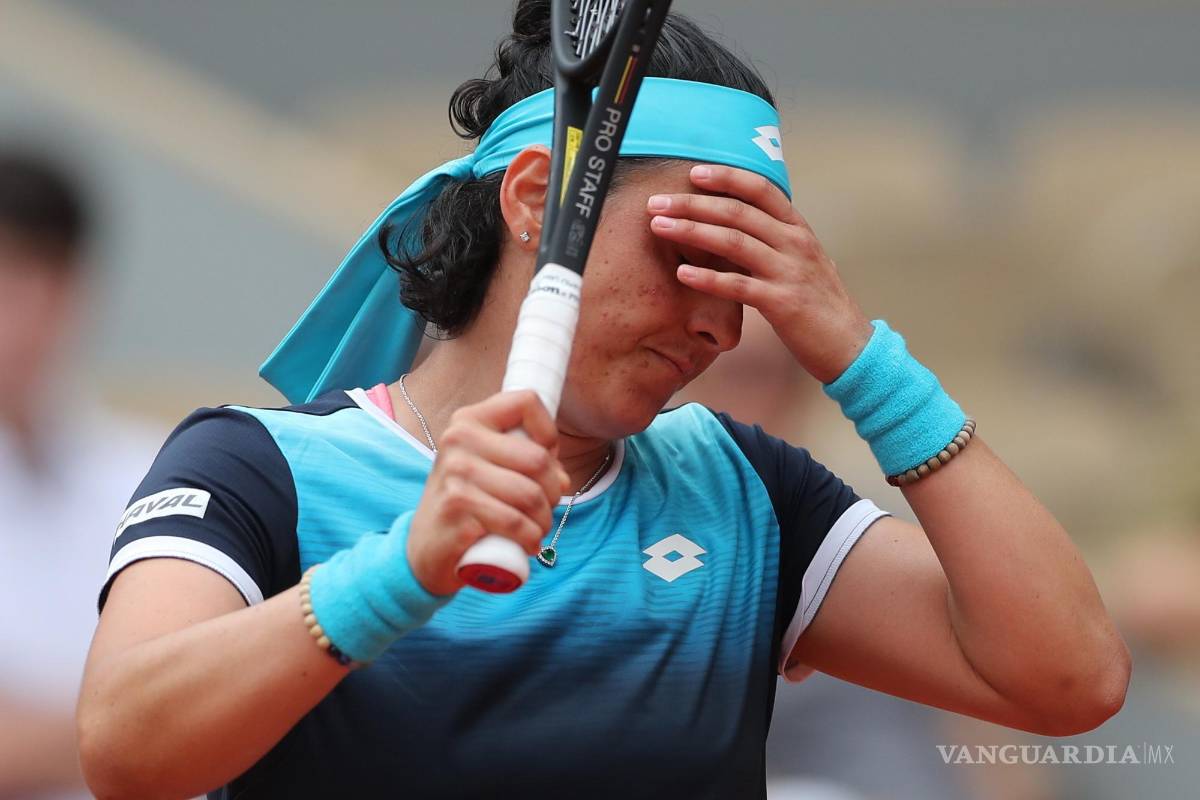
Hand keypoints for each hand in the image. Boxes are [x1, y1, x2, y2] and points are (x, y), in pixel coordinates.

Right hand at [407, 390, 569, 595]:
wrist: (425, 547)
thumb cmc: (466, 503)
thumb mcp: (487, 467)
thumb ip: (522, 458)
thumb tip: (561, 477)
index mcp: (469, 420)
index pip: (525, 401)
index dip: (549, 433)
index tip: (546, 460)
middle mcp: (459, 439)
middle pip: (537, 458)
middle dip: (554, 491)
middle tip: (545, 508)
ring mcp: (456, 472)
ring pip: (531, 494)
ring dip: (544, 519)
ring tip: (536, 529)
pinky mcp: (457, 506)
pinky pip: (515, 522)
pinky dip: (531, 538)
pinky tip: (528, 544)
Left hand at [647, 164, 874, 383]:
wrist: (850, 345)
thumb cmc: (820, 304)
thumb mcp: (804, 262)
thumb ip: (775, 241)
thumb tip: (740, 226)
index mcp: (798, 229)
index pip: (761, 190)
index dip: (727, 177)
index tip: (695, 173)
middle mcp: (795, 244)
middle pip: (738, 212)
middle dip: (693, 203)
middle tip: (657, 201)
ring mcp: (789, 272)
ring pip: (734, 242)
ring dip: (691, 231)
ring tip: (659, 226)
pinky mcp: (782, 303)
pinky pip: (738, 286)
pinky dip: (708, 278)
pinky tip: (682, 273)